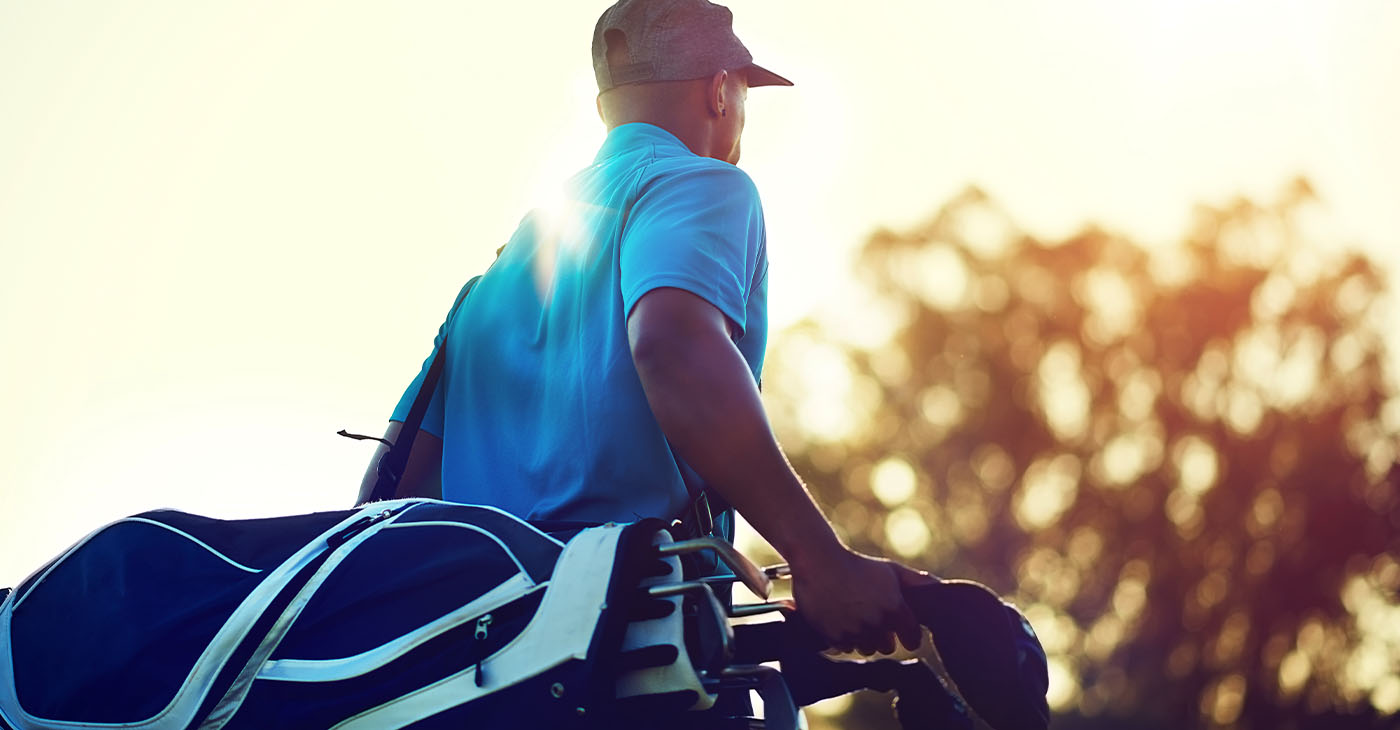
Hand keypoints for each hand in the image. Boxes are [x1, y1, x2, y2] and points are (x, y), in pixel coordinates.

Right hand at [789, 548, 937, 654]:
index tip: (903, 632)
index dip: (909, 635)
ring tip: (857, 619)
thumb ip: (916, 581)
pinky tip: (842, 620)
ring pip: (866, 649)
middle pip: (888, 647)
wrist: (819, 562)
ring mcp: (854, 631)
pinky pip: (846, 648)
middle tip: (875, 621)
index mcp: (894, 607)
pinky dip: (845, 638)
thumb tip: (938, 586)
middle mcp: (876, 623)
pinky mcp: (833, 636)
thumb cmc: (858, 565)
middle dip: (884, 637)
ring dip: (864, 639)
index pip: (913, 639)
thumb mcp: (890, 570)